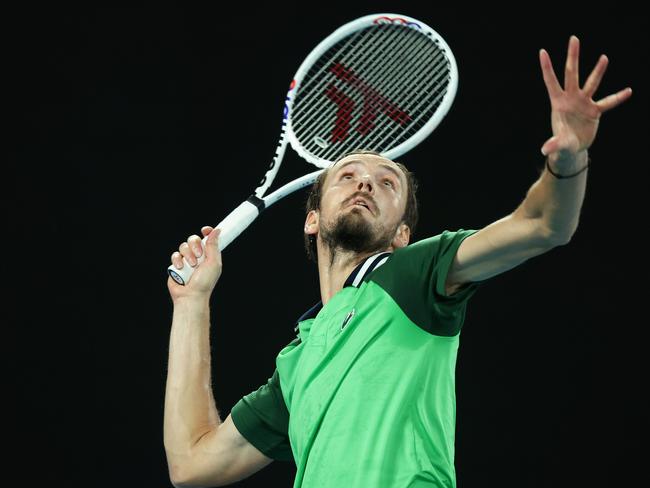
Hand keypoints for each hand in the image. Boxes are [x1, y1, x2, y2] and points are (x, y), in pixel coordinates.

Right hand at [167, 226, 222, 302]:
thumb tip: (217, 230)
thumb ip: (213, 246)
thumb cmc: (205, 282)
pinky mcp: (177, 265)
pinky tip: (180, 268)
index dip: (207, 232)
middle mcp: (198, 256)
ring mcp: (187, 260)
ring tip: (191, 266)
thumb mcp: (213, 262)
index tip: (205, 230)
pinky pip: (175, 255)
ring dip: (187, 255)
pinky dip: (178, 260)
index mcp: (209, 255)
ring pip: (183, 246)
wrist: (190, 295)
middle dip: (195, 245)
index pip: (207, 238)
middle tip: (199, 255)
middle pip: (193, 239)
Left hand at [539, 35, 631, 156]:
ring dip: (598, 71)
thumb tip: (545, 150)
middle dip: (573, 57)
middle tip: (574, 38)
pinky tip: (628, 91)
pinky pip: (608, 102)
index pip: (551, 82)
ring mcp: (583, 103)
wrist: (572, 149)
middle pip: (572, 74)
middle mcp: (571, 98)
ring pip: (592, 83)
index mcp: (558, 103)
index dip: (547, 68)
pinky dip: (618, 98)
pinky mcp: (595, 111)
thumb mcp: (558, 145)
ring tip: (604, 57)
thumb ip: (553, 145)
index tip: (542, 51)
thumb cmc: (561, 144)